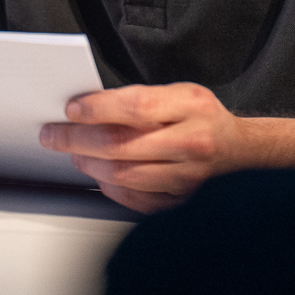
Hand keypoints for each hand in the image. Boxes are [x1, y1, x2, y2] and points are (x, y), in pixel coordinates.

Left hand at [38, 83, 250, 212]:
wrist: (240, 153)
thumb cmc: (203, 118)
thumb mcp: (180, 93)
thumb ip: (140, 98)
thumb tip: (89, 107)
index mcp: (191, 106)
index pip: (135, 107)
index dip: (97, 109)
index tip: (72, 109)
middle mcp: (192, 142)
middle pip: (122, 145)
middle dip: (78, 139)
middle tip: (54, 135)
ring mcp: (187, 176)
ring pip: (124, 175)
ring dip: (89, 164)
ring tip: (74, 153)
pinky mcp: (180, 201)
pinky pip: (134, 199)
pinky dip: (109, 187)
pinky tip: (99, 174)